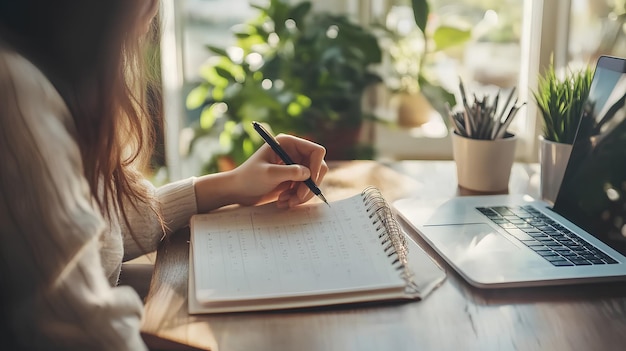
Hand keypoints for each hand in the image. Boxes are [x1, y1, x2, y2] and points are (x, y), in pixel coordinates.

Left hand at [193, 134, 327, 211]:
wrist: (237, 191)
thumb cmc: (248, 178)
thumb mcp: (268, 174)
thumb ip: (290, 172)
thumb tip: (308, 173)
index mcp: (288, 143)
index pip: (316, 151)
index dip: (316, 166)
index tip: (310, 181)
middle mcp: (294, 153)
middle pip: (318, 168)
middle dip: (309, 186)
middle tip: (298, 198)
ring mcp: (294, 166)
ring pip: (312, 182)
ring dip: (302, 195)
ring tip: (286, 202)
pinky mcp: (293, 180)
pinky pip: (305, 190)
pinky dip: (297, 198)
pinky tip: (283, 201)